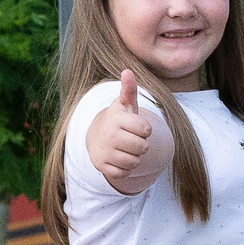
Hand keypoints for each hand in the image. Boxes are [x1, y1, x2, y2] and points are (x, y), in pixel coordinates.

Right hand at [90, 71, 153, 188]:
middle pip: (143, 148)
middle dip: (142, 145)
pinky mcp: (101, 167)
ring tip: (126, 148)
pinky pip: (125, 173)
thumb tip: (127, 71)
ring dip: (134, 157)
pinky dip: (125, 168)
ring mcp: (104, 152)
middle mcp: (108, 136)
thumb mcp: (125, 104)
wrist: (96, 136)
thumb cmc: (118, 119)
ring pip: (135, 162)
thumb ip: (129, 89)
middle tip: (131, 138)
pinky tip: (119, 158)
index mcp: (116, 119)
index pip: (146, 130)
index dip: (145, 130)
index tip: (135, 126)